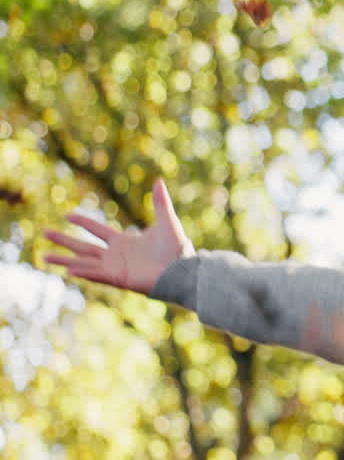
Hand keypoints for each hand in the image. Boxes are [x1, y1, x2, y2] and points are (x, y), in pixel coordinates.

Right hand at [44, 178, 192, 294]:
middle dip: (64, 240)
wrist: (183, 270)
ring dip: (64, 261)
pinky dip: (84, 272)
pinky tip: (69, 270)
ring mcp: (115, 268)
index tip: (67, 214)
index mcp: (124, 241)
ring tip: (43, 257)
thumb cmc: (177, 249)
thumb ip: (160, 202)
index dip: (83, 222)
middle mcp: (115, 255)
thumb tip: (159, 180)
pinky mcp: (119, 279)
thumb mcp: (167, 221)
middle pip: (83, 247)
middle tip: (44, 233)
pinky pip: (97, 275)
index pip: (97, 230)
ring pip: (84, 263)